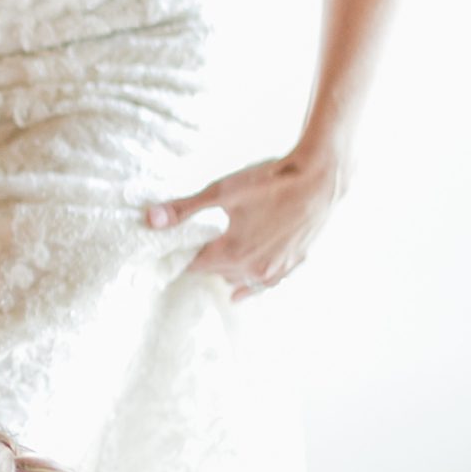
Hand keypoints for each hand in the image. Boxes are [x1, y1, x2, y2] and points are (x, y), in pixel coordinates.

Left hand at [144, 141, 345, 298]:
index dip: (182, 255)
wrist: (319, 179)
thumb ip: (184, 209)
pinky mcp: (293, 265)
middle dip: (206, 259)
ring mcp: (275, 270)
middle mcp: (252, 269)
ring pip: (240, 280)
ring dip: (228, 270)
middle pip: (216, 272)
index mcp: (231, 253)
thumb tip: (150, 220)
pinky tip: (241, 292)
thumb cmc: (271, 181)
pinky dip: (251, 286)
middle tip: (200, 242)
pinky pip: (265, 286)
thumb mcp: (222, 191)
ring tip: (221, 255)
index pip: (193, 265)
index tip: (174, 247)